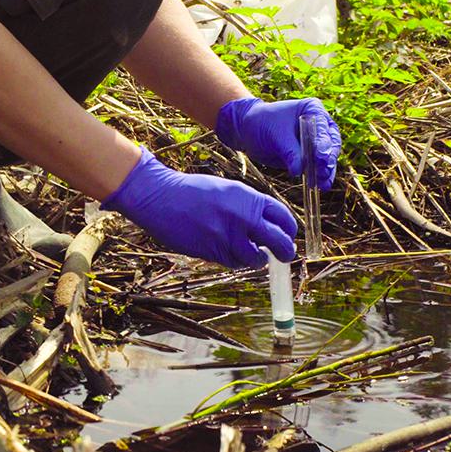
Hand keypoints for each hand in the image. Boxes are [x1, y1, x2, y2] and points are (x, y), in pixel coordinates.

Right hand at [101, 147, 296, 267]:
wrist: (161, 197)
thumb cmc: (193, 191)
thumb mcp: (228, 189)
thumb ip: (249, 205)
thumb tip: (268, 225)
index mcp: (248, 198)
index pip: (283, 217)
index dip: (289, 229)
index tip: (288, 235)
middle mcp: (242, 217)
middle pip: (279, 241)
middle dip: (286, 252)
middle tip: (285, 255)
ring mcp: (228, 236)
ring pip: (255, 258)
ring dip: (257, 260)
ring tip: (253, 256)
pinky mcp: (212, 251)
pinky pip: (233, 263)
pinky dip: (236, 261)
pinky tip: (230, 252)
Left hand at [215, 97, 341, 188]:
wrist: (249, 130)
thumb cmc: (262, 123)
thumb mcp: (276, 136)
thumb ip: (290, 152)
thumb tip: (299, 171)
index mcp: (313, 109)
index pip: (323, 127)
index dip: (324, 142)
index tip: (321, 157)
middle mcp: (320, 124)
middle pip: (331, 143)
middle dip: (328, 159)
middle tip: (323, 171)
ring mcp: (316, 141)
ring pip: (327, 157)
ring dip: (326, 171)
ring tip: (323, 184)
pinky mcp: (309, 156)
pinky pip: (318, 167)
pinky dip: (319, 177)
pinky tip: (321, 186)